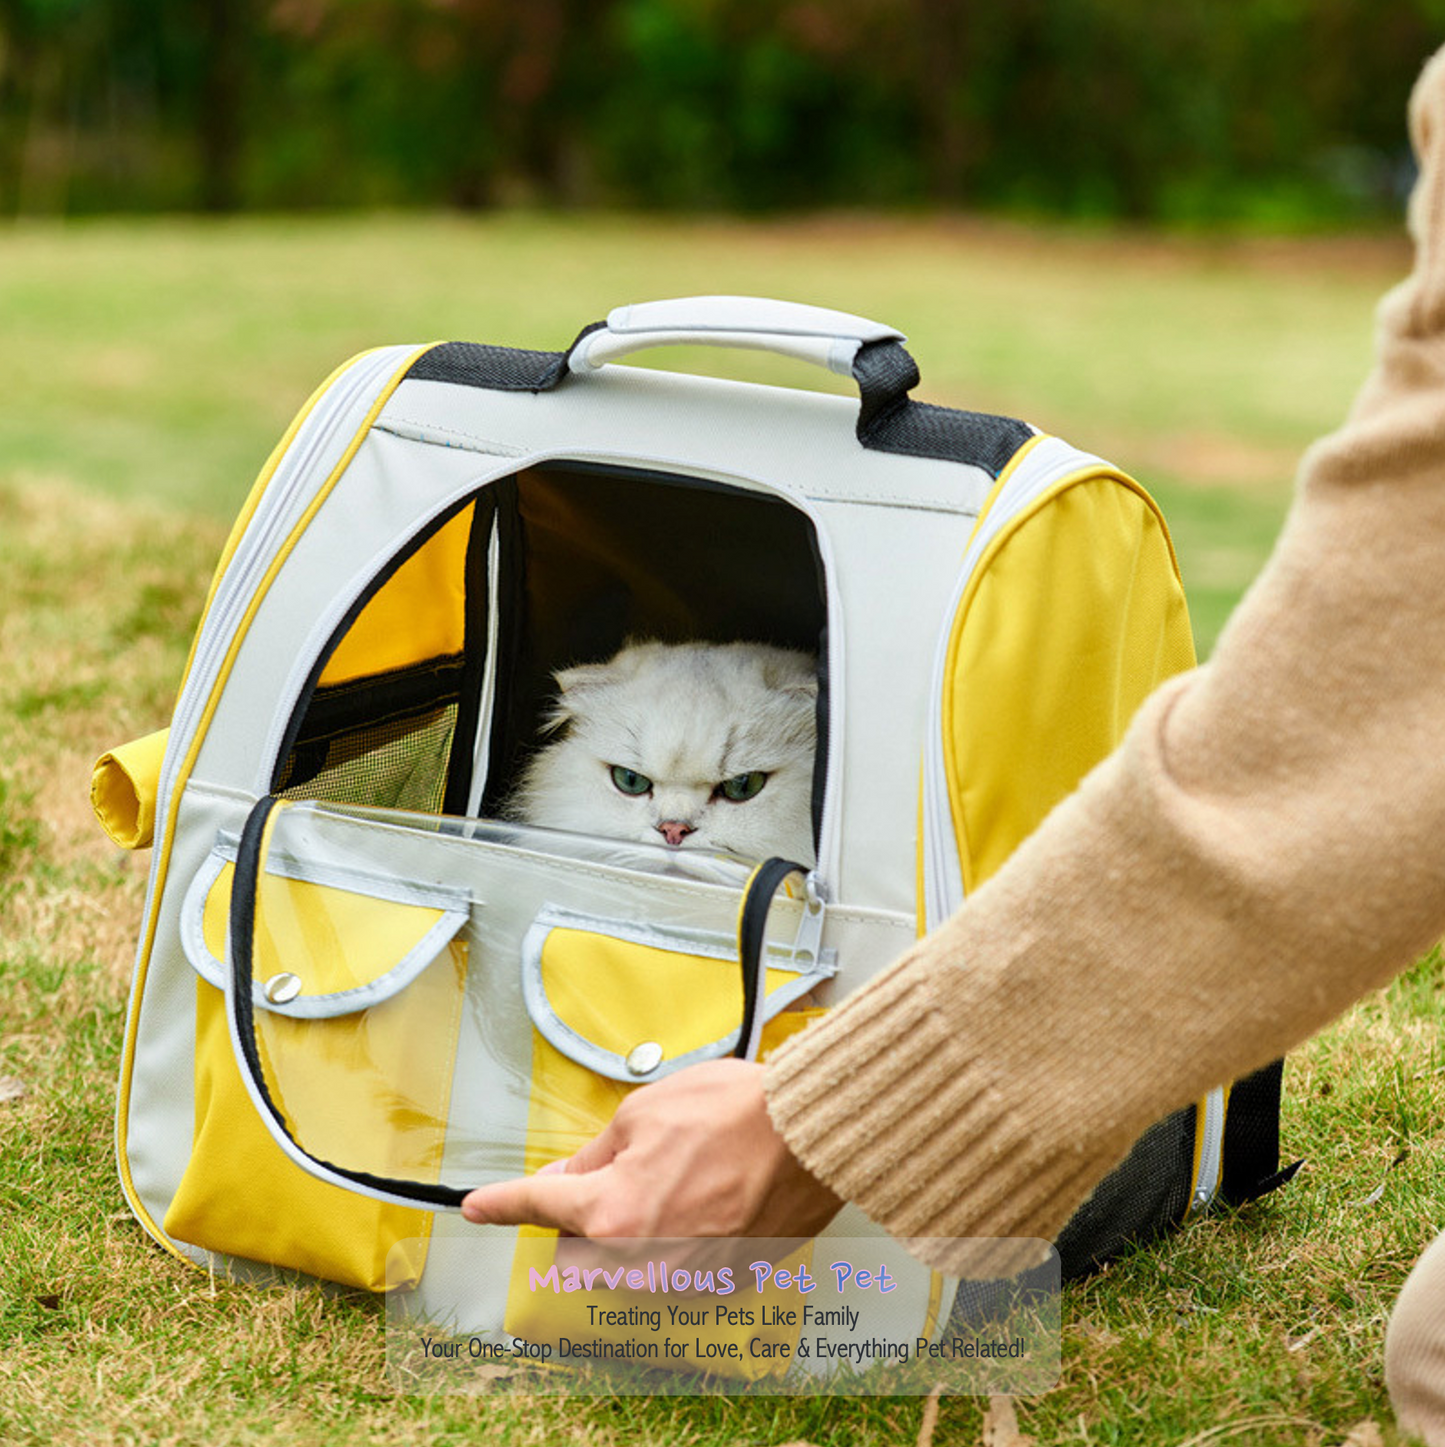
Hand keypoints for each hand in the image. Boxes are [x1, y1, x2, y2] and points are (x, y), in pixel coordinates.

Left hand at [460, 1058, 841, 1242]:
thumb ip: (595, 1153)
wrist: (810, 1133)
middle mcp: (641, 1259)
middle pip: (581, 1247)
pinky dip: (681, 1240)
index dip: (502, 1203)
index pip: (537, 1206)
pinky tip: (710, 1200)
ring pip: (629, 1263)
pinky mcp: (722, 1284)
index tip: (476, 1207)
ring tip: (679, 1180)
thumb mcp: (643, 1112)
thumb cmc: (734, 1113)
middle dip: (587, 1213)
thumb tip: (567, 1176)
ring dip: (635, 1229)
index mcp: (610, 1211)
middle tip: (621, 1170)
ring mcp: (684, 1279)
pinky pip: (678, 1268)